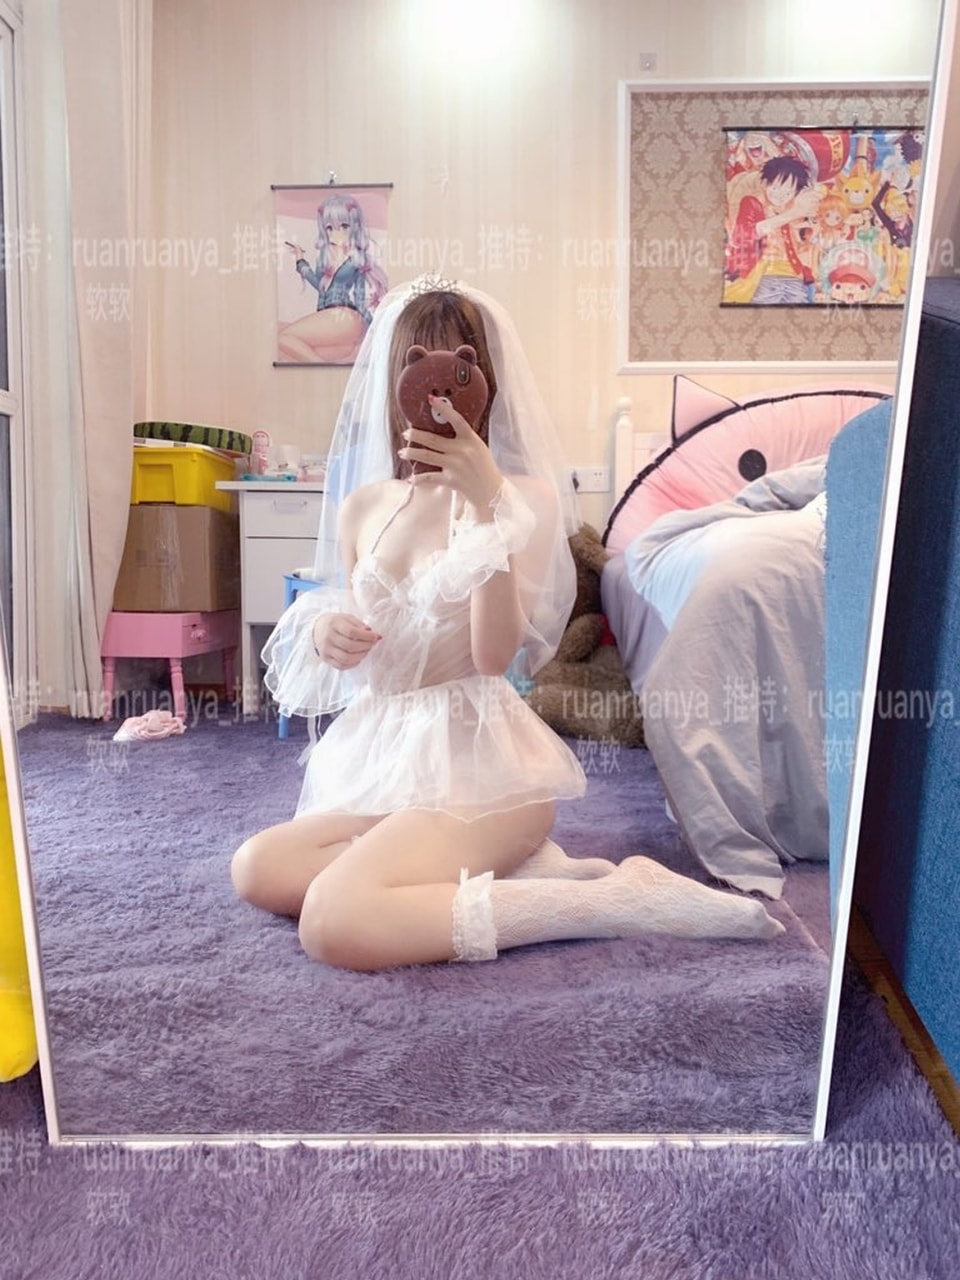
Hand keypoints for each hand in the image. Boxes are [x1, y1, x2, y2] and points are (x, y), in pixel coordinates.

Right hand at [312, 613, 379, 668]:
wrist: (316, 629)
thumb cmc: (335, 623)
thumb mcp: (346, 618)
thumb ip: (359, 624)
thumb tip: (370, 632)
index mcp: (334, 624)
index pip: (352, 632)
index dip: (367, 636)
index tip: (376, 636)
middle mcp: (328, 637)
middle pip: (350, 646)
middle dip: (366, 646)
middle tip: (372, 644)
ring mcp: (326, 650)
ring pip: (346, 658)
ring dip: (360, 656)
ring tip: (366, 651)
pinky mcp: (326, 659)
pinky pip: (341, 666)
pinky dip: (353, 664)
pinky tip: (358, 658)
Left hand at [398, 397, 503, 513]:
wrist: (491, 491)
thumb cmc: (485, 468)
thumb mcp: (479, 447)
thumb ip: (464, 439)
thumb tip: (445, 428)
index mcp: (471, 440)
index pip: (456, 420)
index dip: (443, 409)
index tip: (431, 399)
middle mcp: (462, 451)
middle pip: (433, 440)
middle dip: (415, 435)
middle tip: (406, 433)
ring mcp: (455, 466)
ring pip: (427, 456)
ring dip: (412, 453)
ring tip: (402, 452)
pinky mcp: (451, 480)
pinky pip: (430, 478)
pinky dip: (419, 479)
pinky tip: (411, 478)